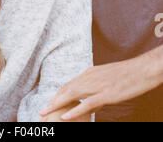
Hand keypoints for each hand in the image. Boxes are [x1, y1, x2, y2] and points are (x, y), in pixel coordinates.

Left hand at [40, 51, 162, 120]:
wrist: (142, 68)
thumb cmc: (128, 75)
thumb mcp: (108, 79)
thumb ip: (96, 89)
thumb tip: (90, 104)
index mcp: (90, 73)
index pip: (69, 84)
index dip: (58, 94)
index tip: (49, 102)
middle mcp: (90, 77)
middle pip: (66, 89)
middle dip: (53, 100)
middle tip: (42, 111)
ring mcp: (97, 85)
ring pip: (71, 95)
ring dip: (56, 105)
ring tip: (46, 113)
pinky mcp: (106, 94)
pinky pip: (87, 104)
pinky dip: (74, 111)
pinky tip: (64, 116)